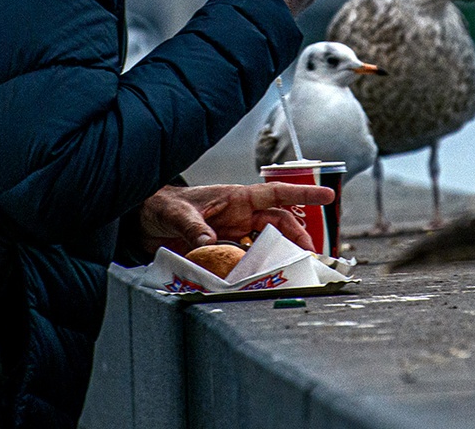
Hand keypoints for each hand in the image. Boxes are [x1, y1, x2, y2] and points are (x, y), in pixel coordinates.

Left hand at [136, 182, 334, 257]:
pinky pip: (248, 260)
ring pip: (267, 244)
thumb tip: (209, 242)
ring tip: (294, 272)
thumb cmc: (163, 207)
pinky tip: (262, 281)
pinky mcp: (225, 251)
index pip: (277, 193)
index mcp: (237, 198)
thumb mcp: (177, 213)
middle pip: (280, 224)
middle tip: (312, 258)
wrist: (145, 221)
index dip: (303, 192)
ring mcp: (235, 234)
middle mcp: (241, 215)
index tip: (329, 194)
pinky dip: (257, 269)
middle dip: (299, 238)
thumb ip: (193, 227)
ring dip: (280, 256)